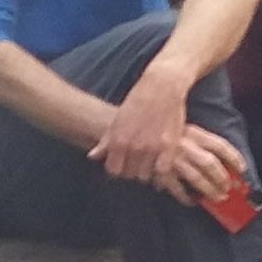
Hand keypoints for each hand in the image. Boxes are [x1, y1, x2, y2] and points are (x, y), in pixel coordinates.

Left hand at [91, 65, 194, 184]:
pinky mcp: (170, 147)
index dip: (117, 168)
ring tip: (148, 160)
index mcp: (119, 141)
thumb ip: (106, 140)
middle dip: (132, 170)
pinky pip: (162, 170)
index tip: (122, 163)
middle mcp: (134, 147)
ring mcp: (153, 148)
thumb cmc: (138, 100)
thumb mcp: (118, 119)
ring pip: (145, 175)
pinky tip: (161, 160)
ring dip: (146, 170)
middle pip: (130, 175)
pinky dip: (161, 169)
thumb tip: (92, 156)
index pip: (113, 170)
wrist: (162, 86)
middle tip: (137, 161)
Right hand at [158, 125, 245, 208]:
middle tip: (229, 189)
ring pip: (197, 178)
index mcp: (193, 132)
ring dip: (209, 190)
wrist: (129, 126)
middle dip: (222, 179)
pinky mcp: (160, 169)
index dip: (233, 158)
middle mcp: (185, 144)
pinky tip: (190, 201)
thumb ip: (195, 139)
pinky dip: (185, 197)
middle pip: (211, 164)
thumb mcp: (180, 126)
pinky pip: (176, 188)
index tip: (242, 168)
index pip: (219, 145)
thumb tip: (216, 157)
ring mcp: (173, 158)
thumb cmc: (157, 127)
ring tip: (217, 198)